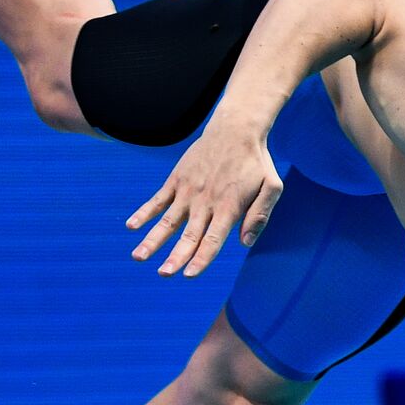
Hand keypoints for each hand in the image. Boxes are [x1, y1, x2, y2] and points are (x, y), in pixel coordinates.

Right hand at [126, 113, 282, 277]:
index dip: (201, 259)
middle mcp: (206, 201)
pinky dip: (144, 213)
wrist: (235, 129)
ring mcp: (189, 191)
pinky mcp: (177, 180)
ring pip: (168, 221)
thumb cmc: (256, 162)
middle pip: (189, 235)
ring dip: (153, 240)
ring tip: (139, 257)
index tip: (189, 275)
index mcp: (229, 206)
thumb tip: (245, 243)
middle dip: (176, 256)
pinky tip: (132, 227)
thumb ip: (261, 214)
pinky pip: (158, 199)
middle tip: (164, 274)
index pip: (213, 240)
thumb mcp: (272, 186)